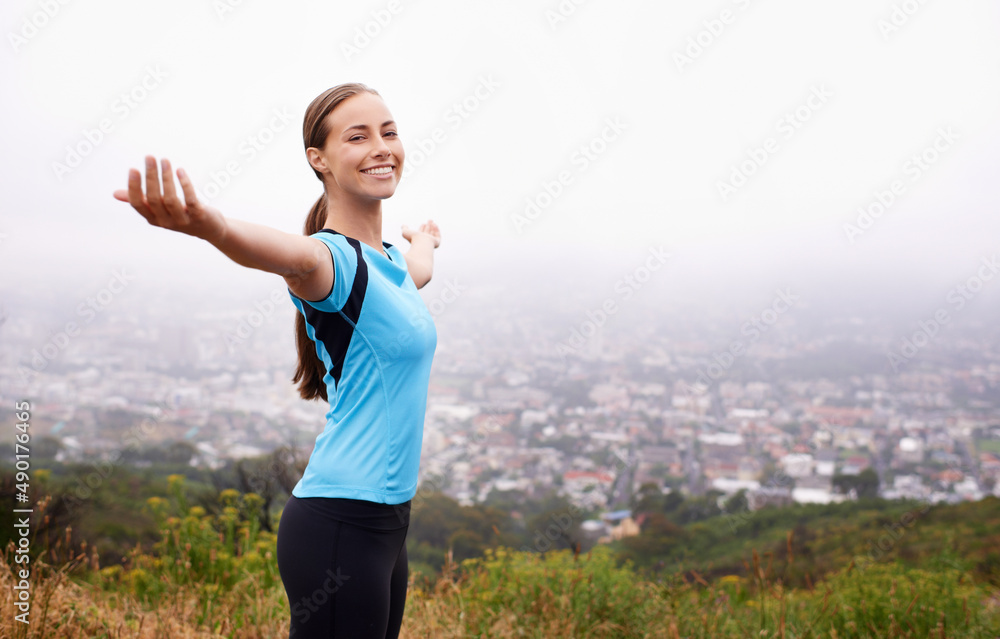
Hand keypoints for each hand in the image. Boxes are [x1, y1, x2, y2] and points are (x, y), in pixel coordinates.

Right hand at [113, 155, 227, 244]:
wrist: (210, 229)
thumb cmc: (181, 215)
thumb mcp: (160, 210)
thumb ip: (141, 201)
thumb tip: (115, 194)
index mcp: (153, 219)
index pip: (138, 204)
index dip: (134, 187)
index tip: (133, 168)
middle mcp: (165, 222)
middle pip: (154, 198)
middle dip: (151, 176)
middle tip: (149, 157)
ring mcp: (182, 220)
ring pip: (171, 198)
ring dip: (167, 177)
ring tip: (165, 160)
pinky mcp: (199, 216)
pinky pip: (191, 200)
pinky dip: (185, 184)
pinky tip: (180, 171)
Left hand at [401, 219, 440, 248]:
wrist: (420, 243)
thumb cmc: (412, 238)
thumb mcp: (405, 232)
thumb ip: (404, 228)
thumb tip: (403, 225)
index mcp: (417, 240)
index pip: (421, 233)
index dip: (422, 228)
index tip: (423, 223)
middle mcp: (424, 241)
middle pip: (427, 233)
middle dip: (428, 226)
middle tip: (429, 220)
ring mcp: (430, 242)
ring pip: (432, 234)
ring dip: (432, 227)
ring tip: (432, 222)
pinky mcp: (436, 243)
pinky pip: (438, 236)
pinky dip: (436, 230)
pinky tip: (434, 225)